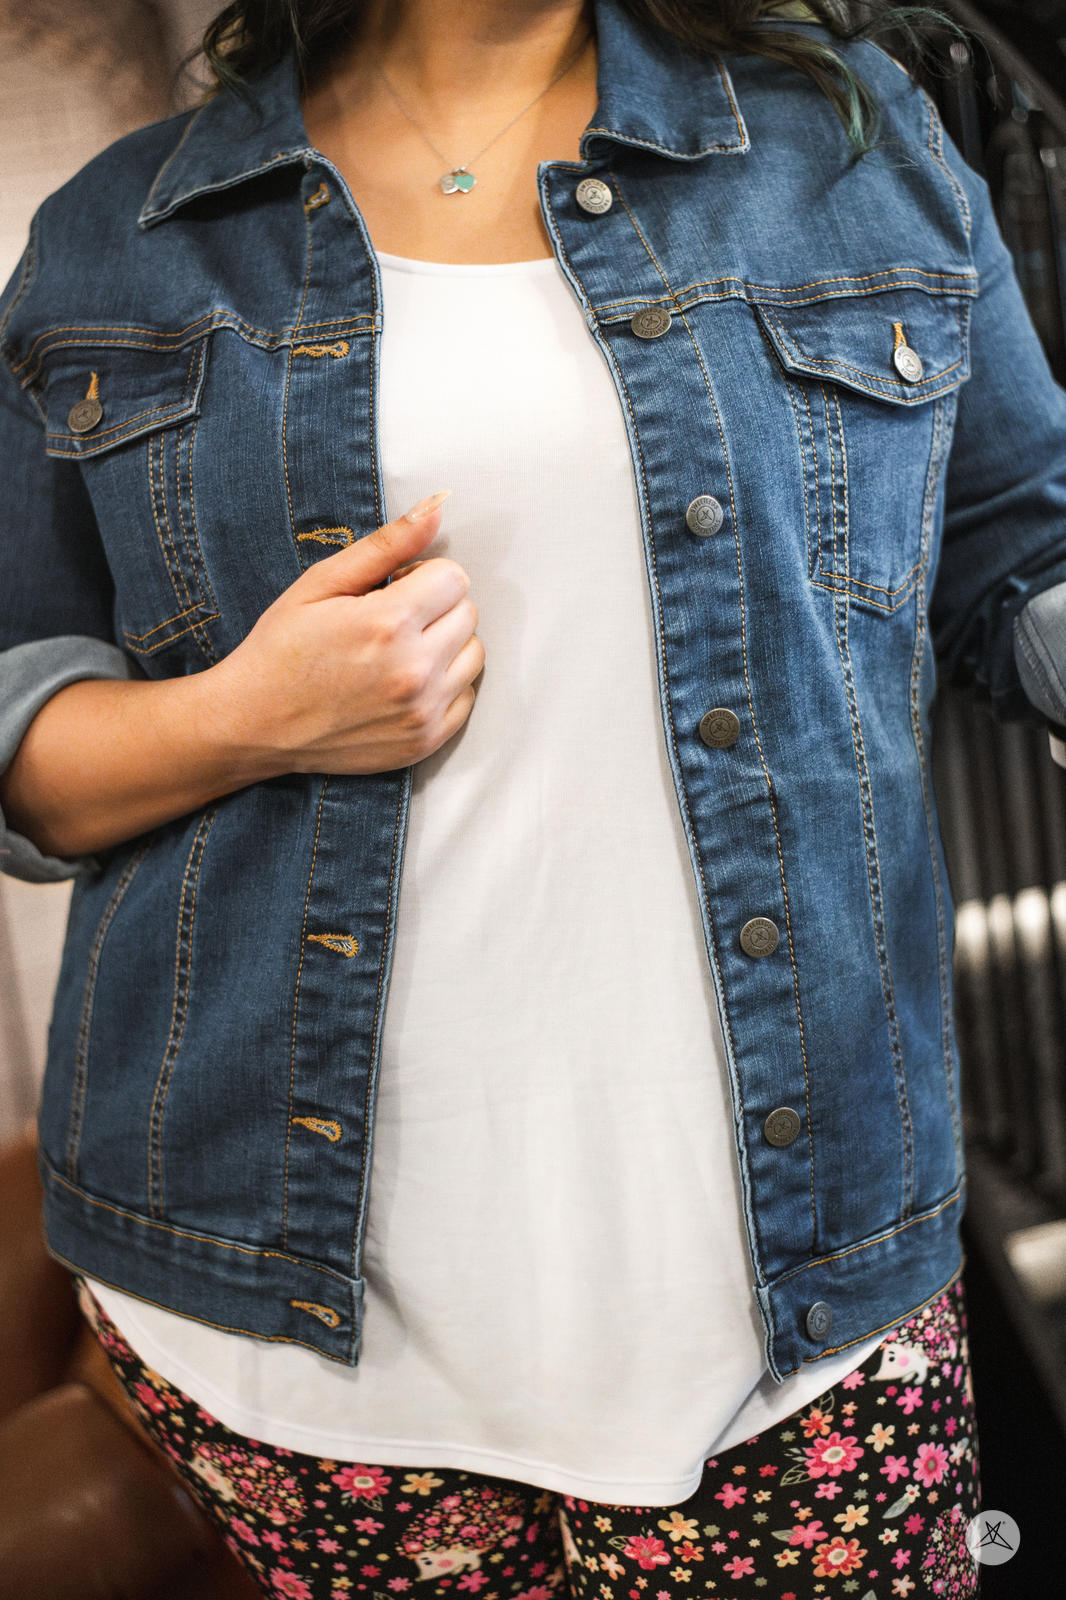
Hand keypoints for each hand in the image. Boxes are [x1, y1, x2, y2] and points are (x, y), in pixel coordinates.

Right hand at [202, 492, 483, 775]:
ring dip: (446, 645)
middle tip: (391, 621)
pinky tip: (405, 683)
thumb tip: (440, 505)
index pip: (454, 578)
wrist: (254, 724)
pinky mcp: (425, 741)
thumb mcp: (322, 583)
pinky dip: (445, 685)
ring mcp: (422, 711)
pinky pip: (466, 697)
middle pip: (468, 614)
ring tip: (400, 651)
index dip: (423, 576)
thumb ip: (388, 544)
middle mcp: (414, 671)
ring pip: (473, 654)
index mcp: (388, 623)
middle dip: (436, 608)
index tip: (392, 590)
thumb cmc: (281, 648)